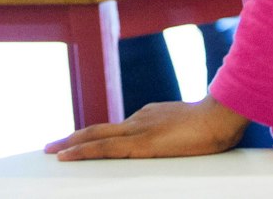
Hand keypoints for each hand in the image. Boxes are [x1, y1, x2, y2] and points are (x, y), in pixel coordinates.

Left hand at [46, 96, 249, 160]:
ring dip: (72, 145)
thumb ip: (173, 135)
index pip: (116, 130)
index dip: (95, 138)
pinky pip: (106, 148)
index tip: (79, 143)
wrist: (221, 116)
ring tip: (53, 152)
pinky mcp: (142, 143)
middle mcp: (139, 120)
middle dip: (73, 138)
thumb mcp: (188, 130)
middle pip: (98, 129)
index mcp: (149, 117)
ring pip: (97, 137)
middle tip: (50, 146)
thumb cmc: (213, 125)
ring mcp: (139, 130)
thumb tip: (169, 143)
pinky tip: (70, 157)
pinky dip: (84, 151)